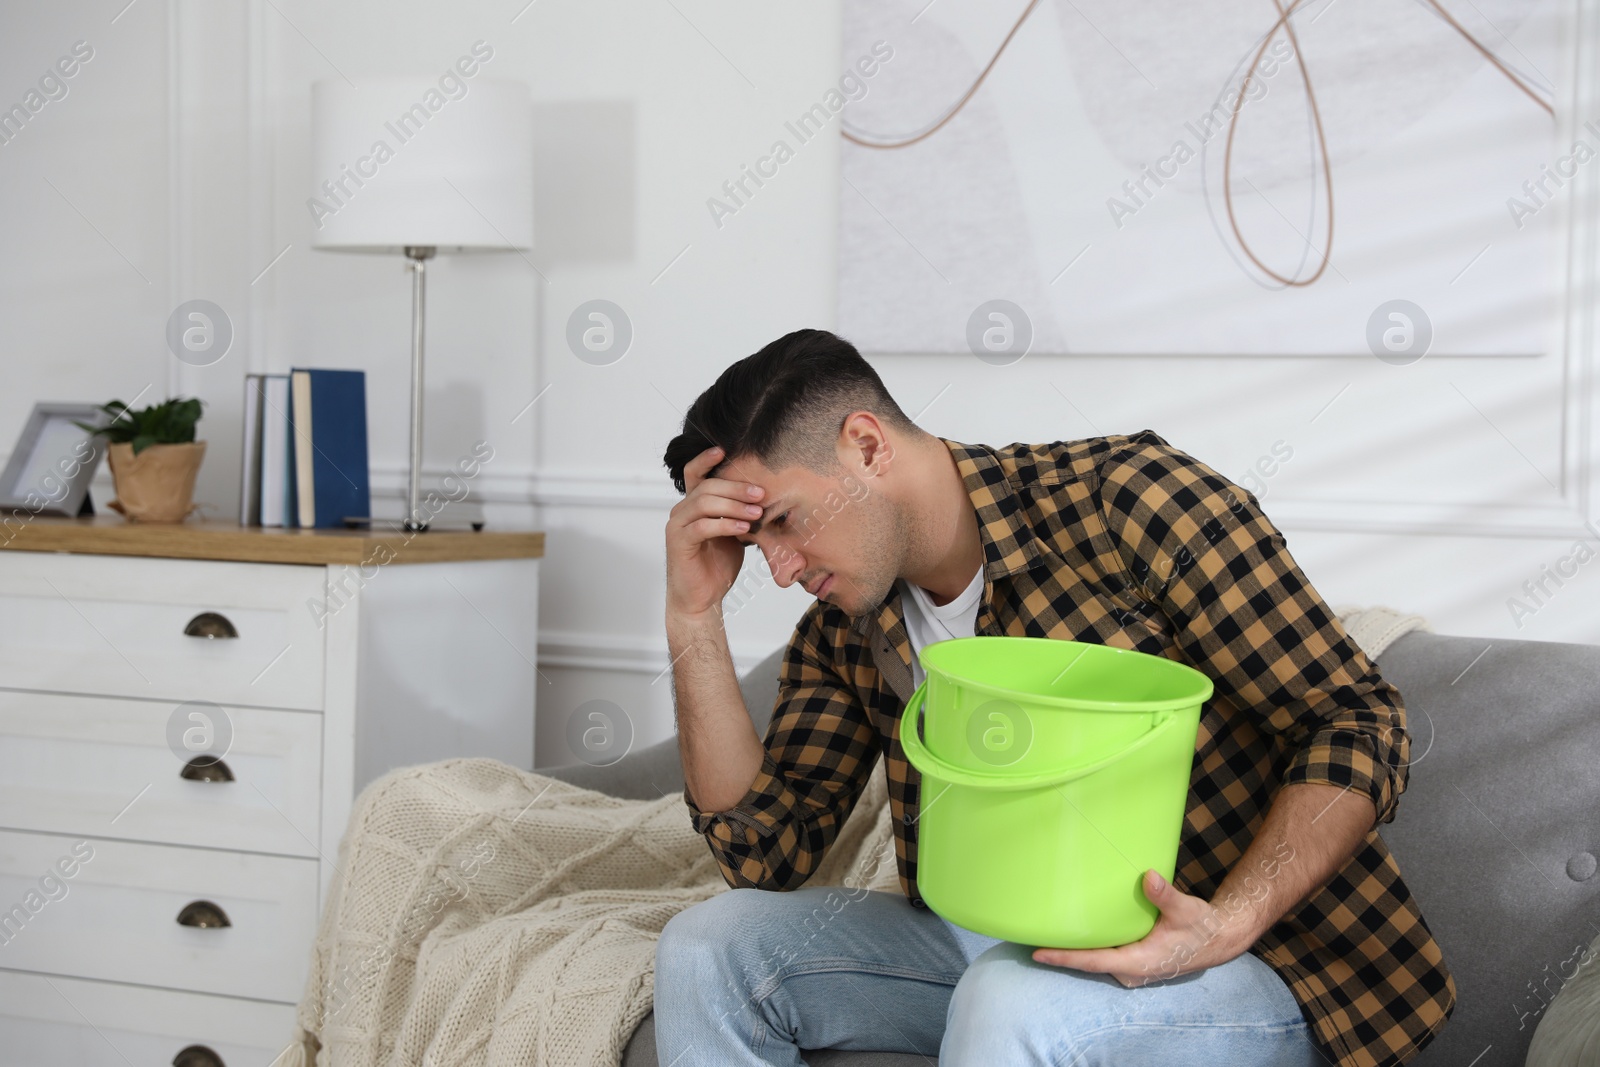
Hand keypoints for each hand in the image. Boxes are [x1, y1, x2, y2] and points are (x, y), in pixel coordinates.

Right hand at [665, 444, 762, 618]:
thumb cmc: (718, 564)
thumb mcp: (735, 533)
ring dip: (734, 505)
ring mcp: (677, 526)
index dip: (707, 459)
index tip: (725, 450)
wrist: (702, 598)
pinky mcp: (678, 543)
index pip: (695, 473)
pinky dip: (725, 525)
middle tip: (761, 493)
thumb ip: (741, 514)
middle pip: (706, 486)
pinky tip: (744, 529)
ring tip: (757, 513)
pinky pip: (702, 526)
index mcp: (694, 505)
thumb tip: (767, 498)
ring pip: (704, 502)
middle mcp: (681, 511)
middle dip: (736, 487)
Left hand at [1030, 870, 1255, 986]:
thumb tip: (1149, 877)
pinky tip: (1073, 933)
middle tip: (1027, 937)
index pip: (1093, 961)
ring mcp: (1131, 969)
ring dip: (1072, 950)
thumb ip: (1165, 895)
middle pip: (1087, 963)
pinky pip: (1104, 956)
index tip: (1037, 953)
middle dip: (1060, 953)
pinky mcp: (1133, 961)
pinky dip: (1088, 946)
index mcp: (1139, 962)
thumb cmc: (1200, 927)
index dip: (1065, 958)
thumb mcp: (1186, 909)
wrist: (1217, 939)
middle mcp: (1131, 971)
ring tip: (1042, 933)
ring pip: (1095, 960)